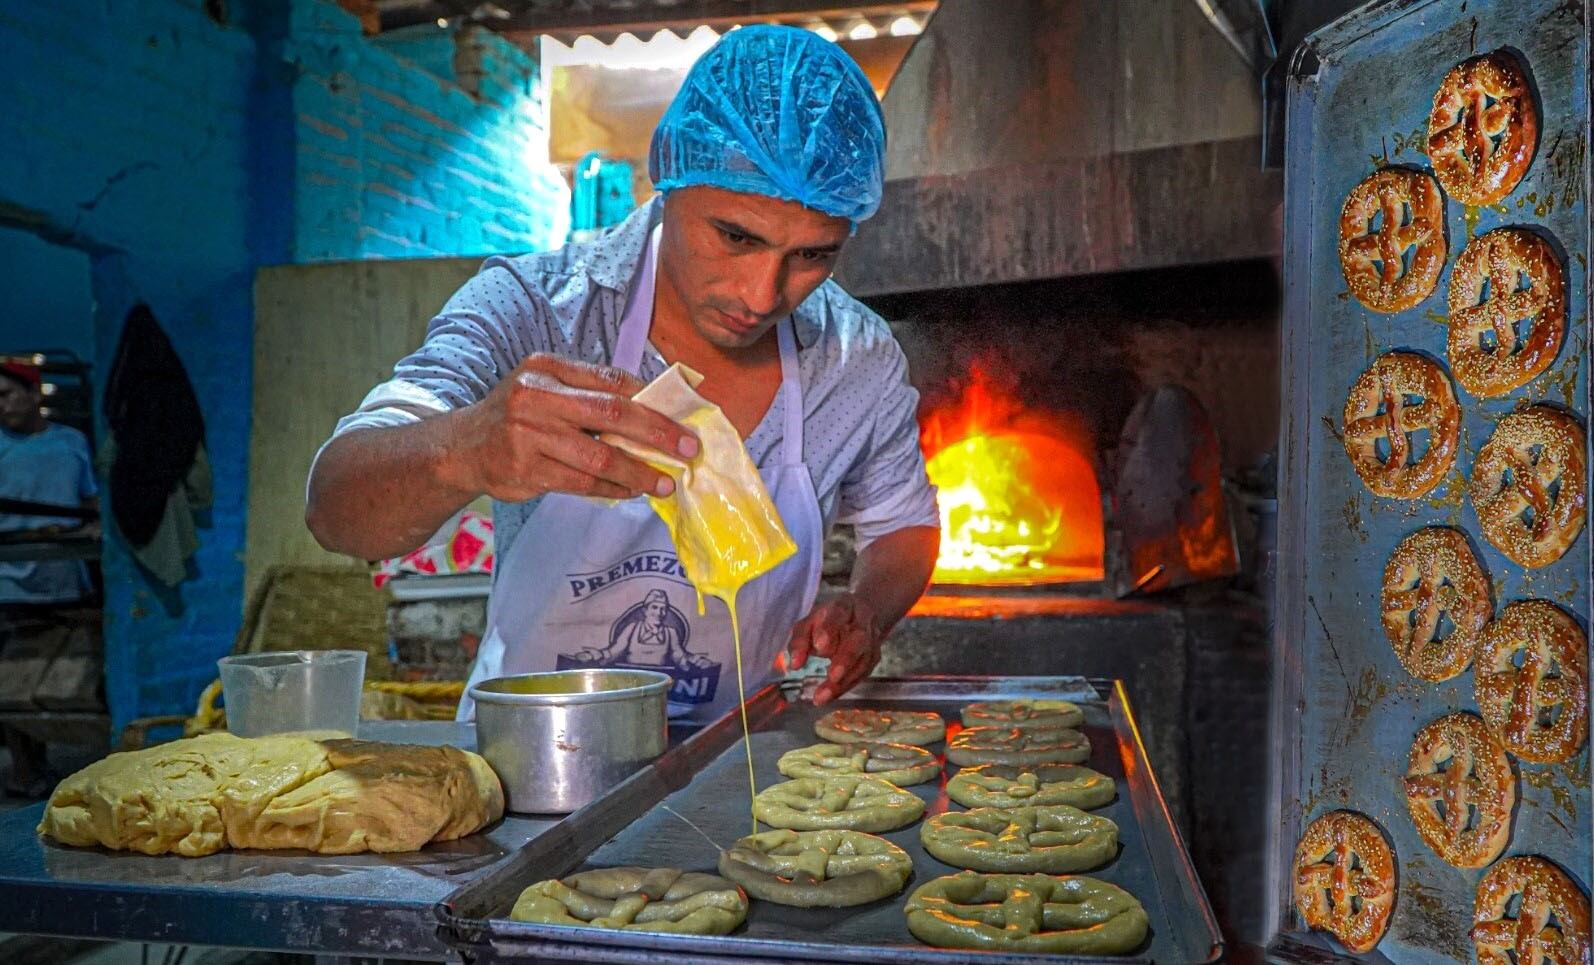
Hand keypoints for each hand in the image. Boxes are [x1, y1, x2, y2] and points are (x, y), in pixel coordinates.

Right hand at [445, 354, 697, 501]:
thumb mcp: (546, 388)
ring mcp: (529, 434)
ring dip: (639, 471)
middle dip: (657, 433)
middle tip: (688, 449)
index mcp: (547, 368)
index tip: (683, 418)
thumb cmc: (517, 416)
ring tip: (665, 482)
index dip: (652, 400)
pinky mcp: (526, 470)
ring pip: (600, 456)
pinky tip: (632, 491)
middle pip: (611, 413)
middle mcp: (536, 396)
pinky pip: (582, 482)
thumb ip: (590, 393)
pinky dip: (613, 488)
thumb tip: (654, 409)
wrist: (462, 448)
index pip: (611, 380)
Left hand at [784, 592, 882, 704]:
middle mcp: (863, 622)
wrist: (862, 614)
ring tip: (822, 696)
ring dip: (844, 681)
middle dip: (846, 658)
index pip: (839, 613)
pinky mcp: (875, 657)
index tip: (819, 645)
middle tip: (832, 676)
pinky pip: (862, 674)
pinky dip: (846, 686)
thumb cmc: (829, 619)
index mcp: (845, 606)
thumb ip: (800, 640)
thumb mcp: (810, 622)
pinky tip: (830, 695)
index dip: (830, 628)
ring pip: (863, 661)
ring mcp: (872, 640)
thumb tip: (795, 664)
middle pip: (858, 639)